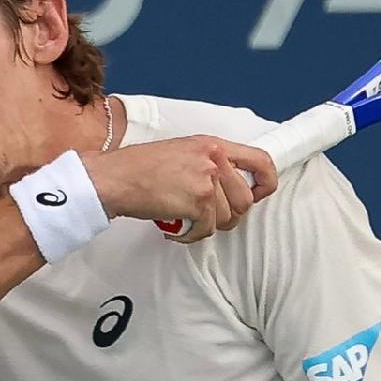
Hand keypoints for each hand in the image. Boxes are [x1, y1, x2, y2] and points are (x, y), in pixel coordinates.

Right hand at [82, 136, 279, 244]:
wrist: (115, 178)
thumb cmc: (140, 168)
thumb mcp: (182, 152)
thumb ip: (209, 164)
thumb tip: (230, 188)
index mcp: (213, 145)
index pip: (261, 160)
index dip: (266, 183)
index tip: (258, 195)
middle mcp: (214, 159)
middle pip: (245, 200)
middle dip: (228, 216)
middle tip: (206, 217)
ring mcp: (207, 180)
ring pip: (226, 219)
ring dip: (205, 227)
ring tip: (183, 219)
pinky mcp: (197, 202)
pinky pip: (206, 230)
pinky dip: (190, 235)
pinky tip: (174, 227)